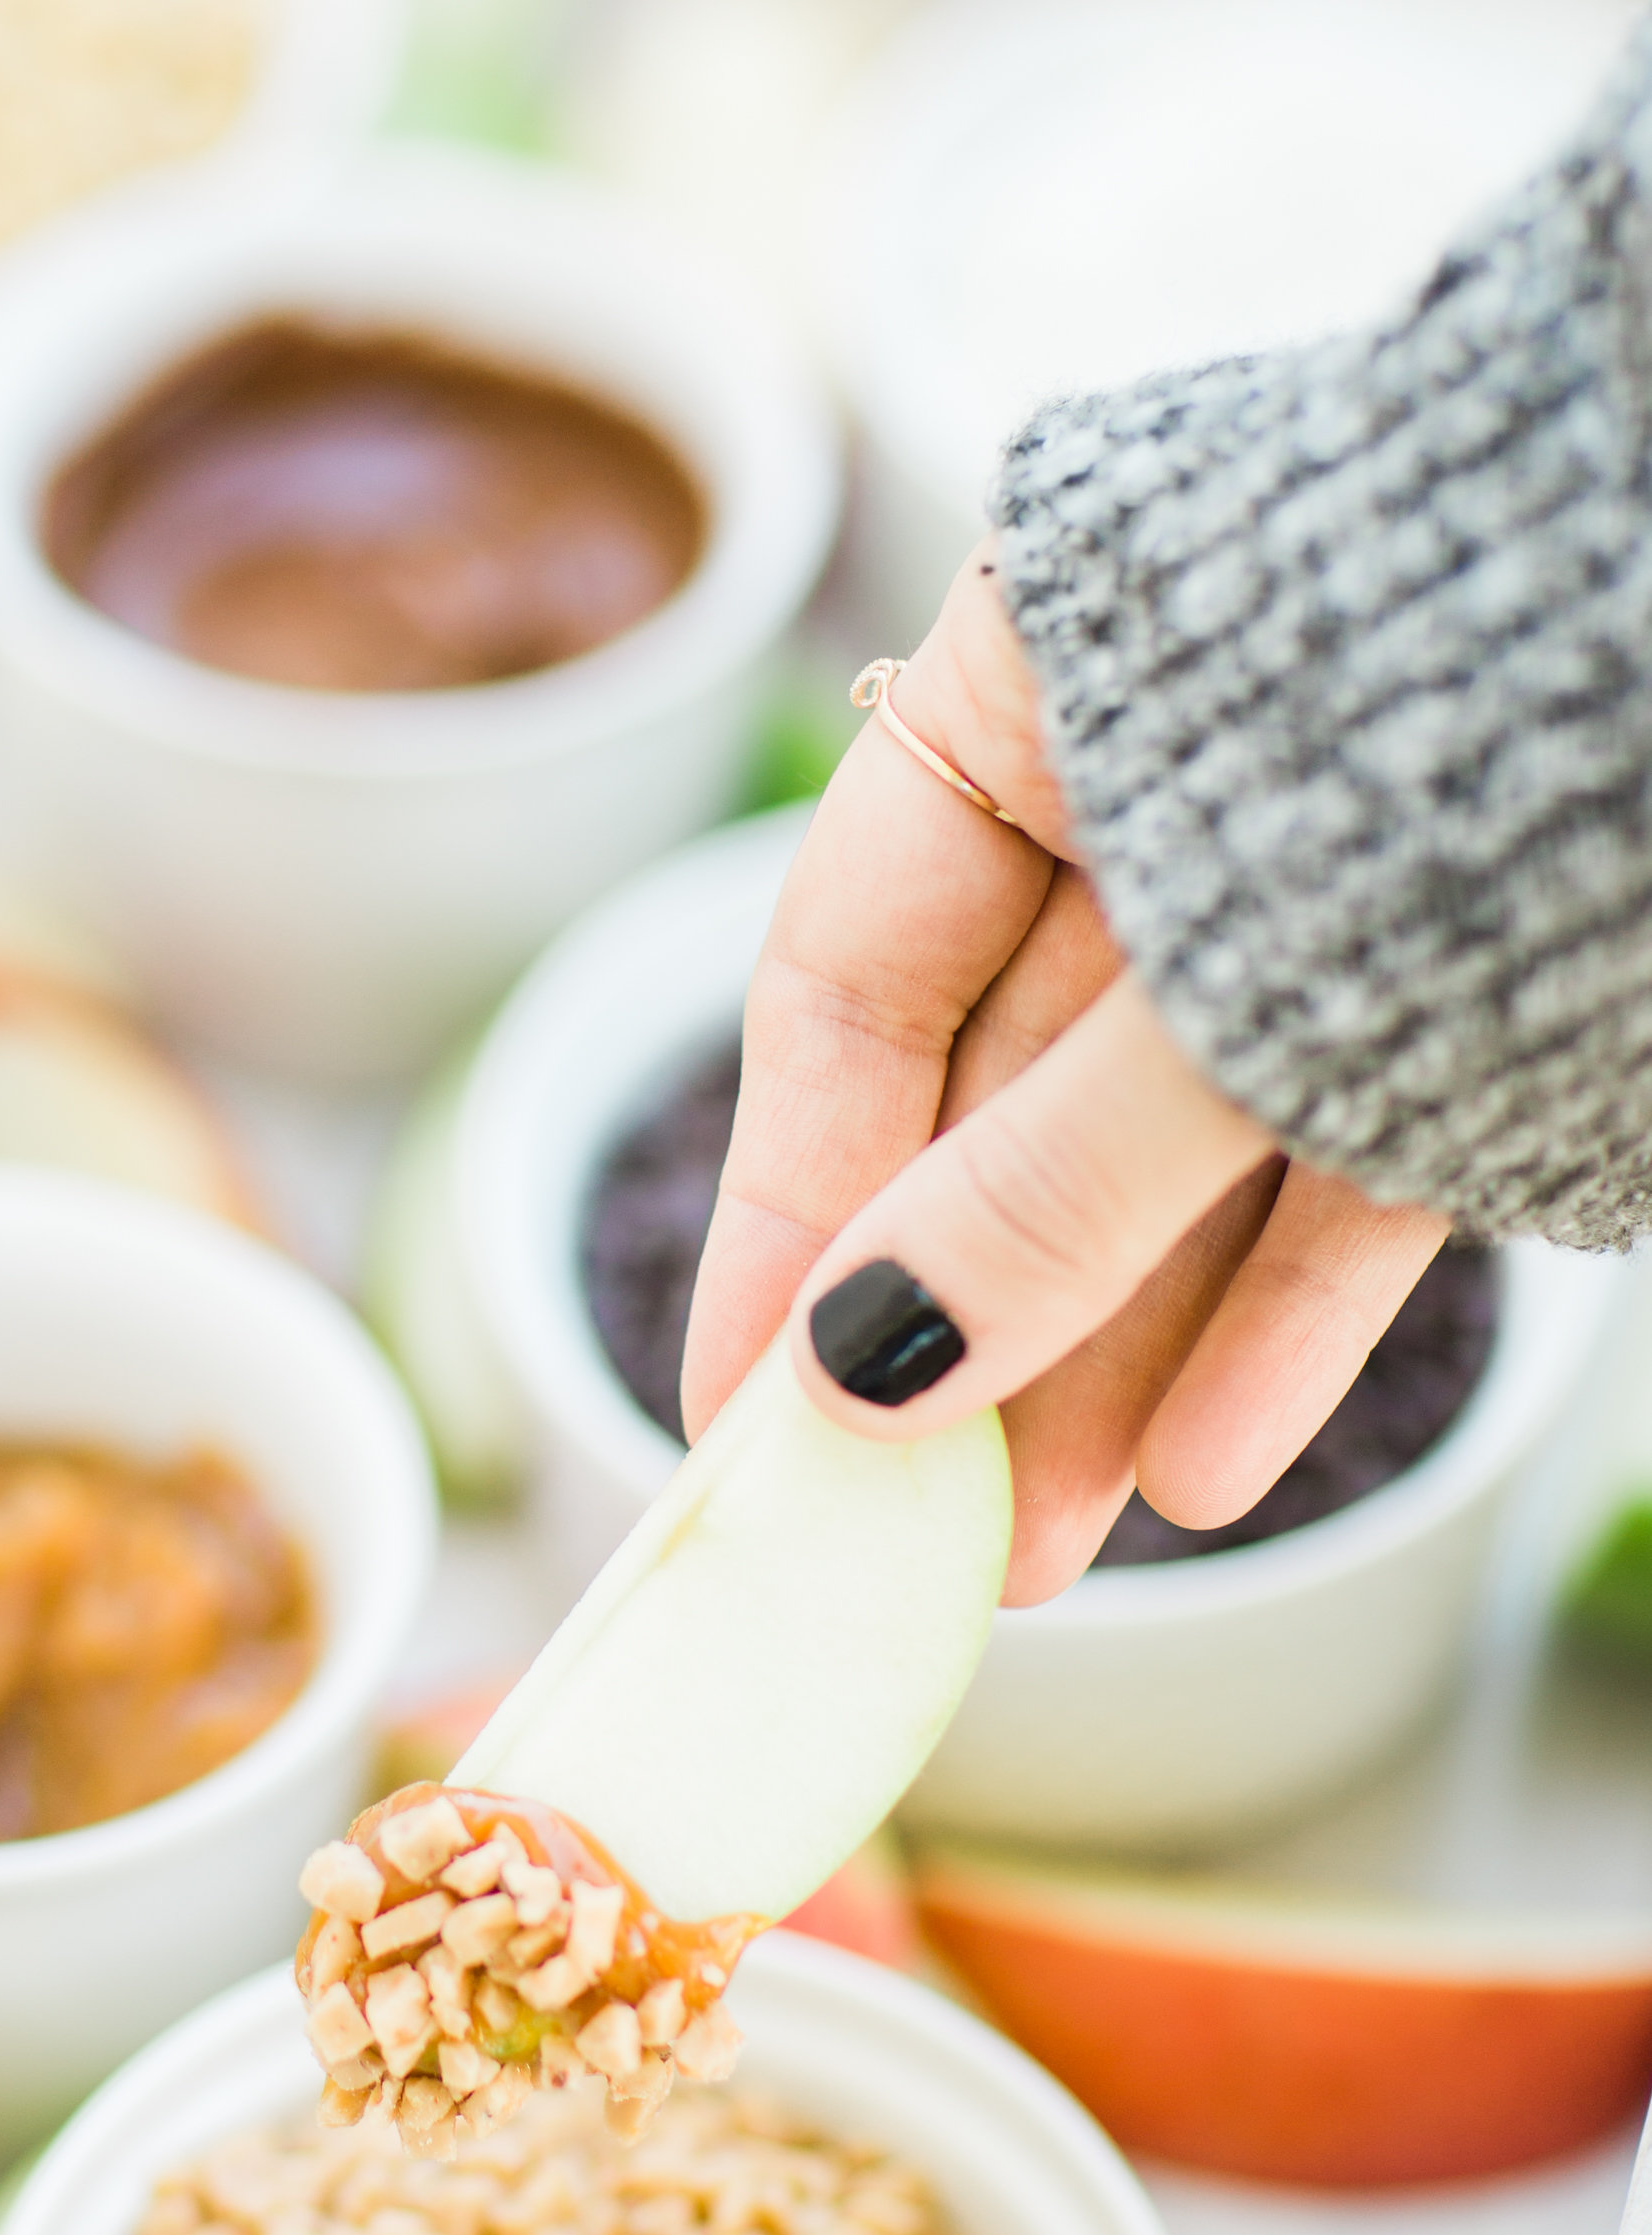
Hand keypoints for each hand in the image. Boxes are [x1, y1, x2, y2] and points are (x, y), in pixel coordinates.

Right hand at [680, 546, 1447, 1603]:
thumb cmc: (1495, 696)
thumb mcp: (1218, 993)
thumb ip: (1038, 1190)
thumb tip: (854, 1371)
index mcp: (1027, 683)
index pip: (843, 989)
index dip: (782, 1218)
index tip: (739, 1412)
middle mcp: (1152, 779)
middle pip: (999, 1097)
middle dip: (968, 1331)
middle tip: (915, 1531)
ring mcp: (1310, 876)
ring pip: (1170, 1151)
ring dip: (1113, 1357)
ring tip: (1054, 1551)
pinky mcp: (1463, 973)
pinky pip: (1341, 1158)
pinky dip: (1286, 1308)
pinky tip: (1216, 1461)